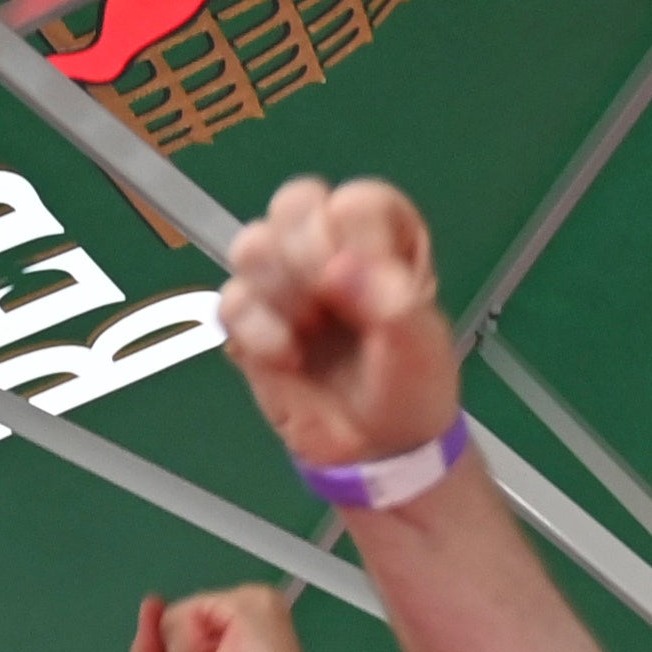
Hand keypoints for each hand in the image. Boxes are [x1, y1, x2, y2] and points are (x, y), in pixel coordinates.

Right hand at [222, 175, 461, 473]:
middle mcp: (329, 248)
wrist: (378, 450)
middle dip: (308, 251)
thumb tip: (340, 268)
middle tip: (330, 297)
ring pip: (252, 244)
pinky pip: (230, 301)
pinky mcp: (251, 320)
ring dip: (282, 290)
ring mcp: (285, 281)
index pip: (357, 200)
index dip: (357, 236)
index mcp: (382, 240)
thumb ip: (392, 301)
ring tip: (311, 331)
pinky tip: (289, 358)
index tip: (369, 278)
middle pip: (294, 203)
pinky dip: (258, 330)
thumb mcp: (422, 347)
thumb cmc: (410, 388)